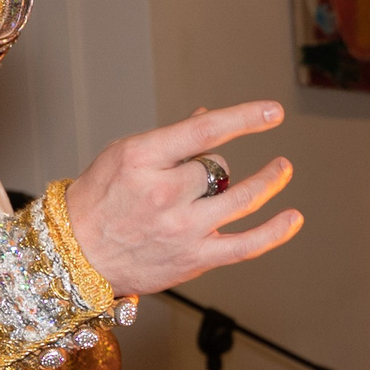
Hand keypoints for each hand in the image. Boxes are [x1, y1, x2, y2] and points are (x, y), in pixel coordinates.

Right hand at [62, 102, 299, 297]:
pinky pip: (245, 245)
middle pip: (217, 167)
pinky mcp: (194, 259)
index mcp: (142, 158)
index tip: (273, 111)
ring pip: (240, 198)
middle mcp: (164, 193)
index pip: (204, 131)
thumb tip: (208, 117)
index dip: (244, 118)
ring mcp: (182, 228)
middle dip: (213, 167)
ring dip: (268, 181)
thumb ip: (170, 139)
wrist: (75, 256)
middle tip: (195, 178)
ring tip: (282, 169)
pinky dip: (274, 232)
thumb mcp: (124, 155)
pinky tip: (293, 217)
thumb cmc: (98, 201)